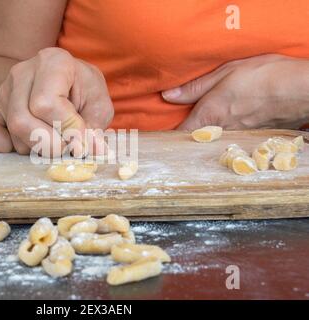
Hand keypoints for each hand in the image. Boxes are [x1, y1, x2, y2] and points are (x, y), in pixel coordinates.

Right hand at [0, 47, 113, 156]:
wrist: (65, 83)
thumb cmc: (83, 92)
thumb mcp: (99, 105)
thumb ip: (94, 128)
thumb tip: (88, 150)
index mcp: (53, 62)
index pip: (46, 104)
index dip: (65, 130)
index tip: (82, 141)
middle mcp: (22, 72)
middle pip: (22, 121)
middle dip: (49, 144)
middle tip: (67, 147)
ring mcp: (4, 90)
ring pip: (12, 131)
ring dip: (36, 147)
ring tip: (54, 137)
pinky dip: (6, 146)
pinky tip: (28, 141)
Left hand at [162, 54, 308, 130]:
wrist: (302, 89)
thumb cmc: (264, 76)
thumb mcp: (225, 72)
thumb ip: (194, 87)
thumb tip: (167, 95)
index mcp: (209, 115)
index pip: (180, 136)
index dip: (168, 138)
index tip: (160, 137)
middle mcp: (221, 131)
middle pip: (195, 142)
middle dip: (185, 139)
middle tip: (177, 135)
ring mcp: (237, 138)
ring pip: (212, 143)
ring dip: (204, 139)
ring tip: (201, 131)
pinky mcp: (251, 139)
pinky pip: (229, 142)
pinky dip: (223, 138)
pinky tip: (224, 130)